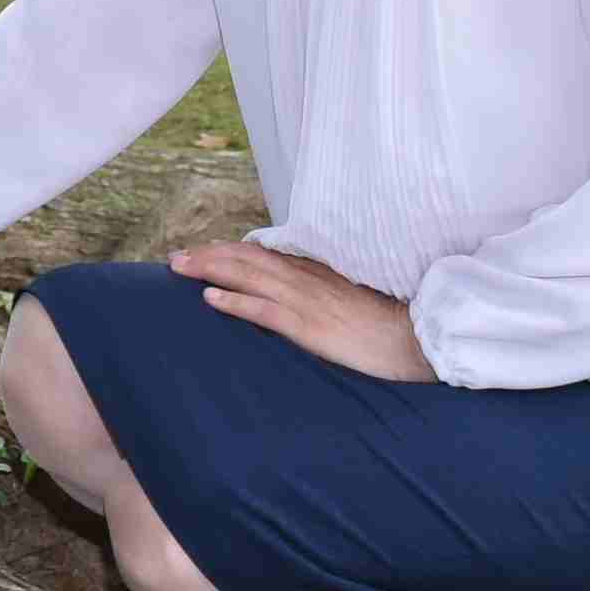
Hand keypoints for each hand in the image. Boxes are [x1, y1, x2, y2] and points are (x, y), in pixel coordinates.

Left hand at [170, 237, 426, 383]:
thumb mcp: (345, 301)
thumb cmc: (384, 324)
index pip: (262, 254)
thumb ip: (318, 293)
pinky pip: (265, 310)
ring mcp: (305, 301)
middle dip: (209, 255)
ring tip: (180, 268)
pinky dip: (235, 301)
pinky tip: (210, 299)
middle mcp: (305, 279)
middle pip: (247, 259)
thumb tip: (291, 297)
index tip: (201, 252)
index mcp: (314, 272)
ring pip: (249, 276)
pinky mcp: (309, 326)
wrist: (415, 338)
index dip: (228, 252)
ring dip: (211, 270)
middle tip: (175, 257)